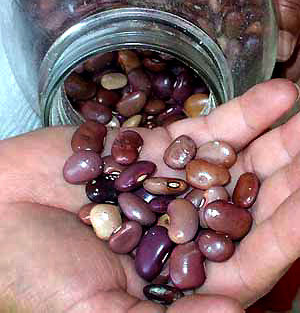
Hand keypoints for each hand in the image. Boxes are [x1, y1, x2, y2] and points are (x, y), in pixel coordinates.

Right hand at [0, 79, 298, 311]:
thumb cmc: (32, 276)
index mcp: (178, 277)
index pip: (249, 260)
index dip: (286, 233)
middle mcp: (182, 226)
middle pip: (250, 204)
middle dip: (289, 179)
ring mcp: (171, 181)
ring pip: (236, 161)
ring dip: (277, 141)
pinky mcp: (152, 146)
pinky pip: (203, 128)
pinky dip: (242, 113)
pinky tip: (276, 97)